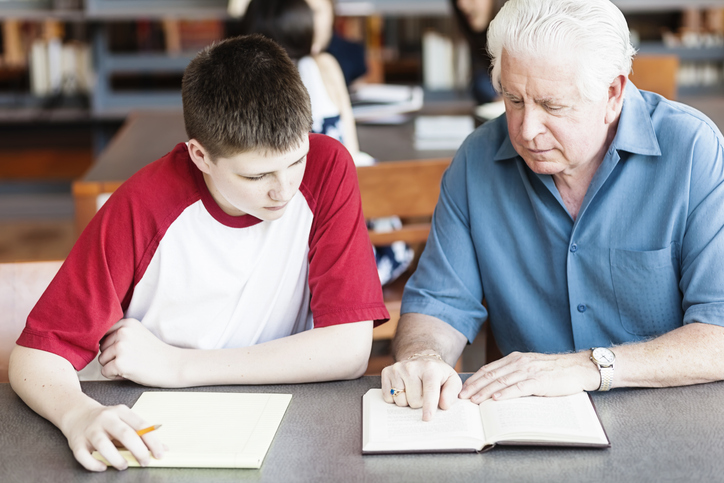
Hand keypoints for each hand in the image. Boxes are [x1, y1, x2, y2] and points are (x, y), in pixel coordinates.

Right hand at [62, 401, 165, 470]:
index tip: (159, 454)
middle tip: (144, 462)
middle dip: (138, 450)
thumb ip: (142, 435)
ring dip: (116, 458)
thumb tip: (163, 449)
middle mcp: (106, 418)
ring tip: (124, 465)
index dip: (152, 442)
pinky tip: (103, 467)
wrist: (78, 414)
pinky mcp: (76, 442)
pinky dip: (94, 464)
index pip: (141, 426)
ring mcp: (90, 430)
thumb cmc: (107, 421)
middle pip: (125, 434)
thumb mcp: (125, 422)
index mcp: (121, 411)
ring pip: (103, 445)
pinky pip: (83, 456)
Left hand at [98, 318, 182, 386]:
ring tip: (132, 365)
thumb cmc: (155, 353)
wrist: (173, 366)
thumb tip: (94, 340)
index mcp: (127, 323)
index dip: (112, 345)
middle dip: (112, 356)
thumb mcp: (138, 334)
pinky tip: (129, 372)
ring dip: (112, 366)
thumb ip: (120, 333)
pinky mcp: (120, 363)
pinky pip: (104, 372)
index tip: (125, 350)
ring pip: (101, 360)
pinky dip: (114, 376)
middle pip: (101, 348)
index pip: (103, 334)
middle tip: (132, 358)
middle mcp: (122, 332)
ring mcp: (121, 347)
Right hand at [380, 354, 462, 420]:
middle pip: (414, 401)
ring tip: (413, 390)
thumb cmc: (437, 374)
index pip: (429, 391)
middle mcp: (412, 366)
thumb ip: (452, 393)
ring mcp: (397, 369)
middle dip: (420, 402)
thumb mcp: (451, 380)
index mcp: (430, 368)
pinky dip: (396, 398)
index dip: (429, 406)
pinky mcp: (386, 372)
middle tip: (423, 392)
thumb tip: (443, 405)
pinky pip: (388, 397)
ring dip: (407, 401)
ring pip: (400, 401)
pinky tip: (403, 388)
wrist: (421, 359)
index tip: (427, 418)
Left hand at [460, 351, 599, 402]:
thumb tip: (496, 387)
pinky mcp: (539, 381)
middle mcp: (519, 363)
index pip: (489, 369)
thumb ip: (514, 374)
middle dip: (475, 387)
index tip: (463, 388)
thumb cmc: (554, 371)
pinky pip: (519, 387)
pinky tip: (496, 400)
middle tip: (462, 397)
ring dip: (485, 392)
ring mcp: (529, 371)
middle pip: (492, 375)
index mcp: (515, 359)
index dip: (474, 379)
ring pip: (502, 382)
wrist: (578, 368)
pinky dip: (506, 394)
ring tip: (474, 401)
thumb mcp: (530, 368)